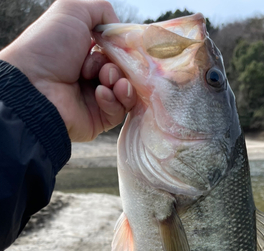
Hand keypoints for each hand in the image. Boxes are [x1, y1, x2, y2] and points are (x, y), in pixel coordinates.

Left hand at [0, 0, 135, 141]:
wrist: (33, 85)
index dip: (122, 49)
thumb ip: (102, 11)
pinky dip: (114, 100)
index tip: (122, 48)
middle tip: (105, 68)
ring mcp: (96, 99)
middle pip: (123, 71)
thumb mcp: (73, 12)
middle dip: (119, 66)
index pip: (116, 51)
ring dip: (119, 81)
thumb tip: (123, 35)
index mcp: (84, 52)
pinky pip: (119, 111)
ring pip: (125, 91)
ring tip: (105, 79)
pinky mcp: (99, 119)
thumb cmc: (48, 47)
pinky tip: (100, 94)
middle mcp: (90, 76)